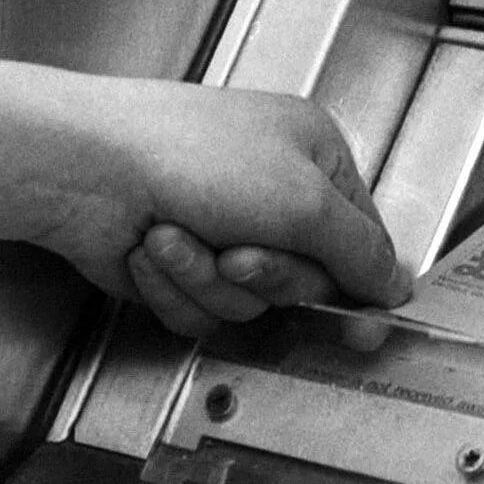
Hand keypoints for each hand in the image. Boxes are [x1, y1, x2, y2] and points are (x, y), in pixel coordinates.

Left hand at [0, 56, 404, 336]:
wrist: (87, 171)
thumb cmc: (189, 156)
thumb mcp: (303, 201)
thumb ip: (360, 251)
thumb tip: (396, 283)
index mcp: (311, 154)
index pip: (360, 239)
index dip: (359, 287)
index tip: (361, 329)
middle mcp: (270, 191)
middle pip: (304, 281)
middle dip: (266, 277)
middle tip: (239, 255)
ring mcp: (222, 228)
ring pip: (247, 304)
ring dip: (208, 280)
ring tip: (175, 236)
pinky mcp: (179, 266)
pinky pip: (201, 310)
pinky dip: (174, 288)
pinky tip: (150, 251)